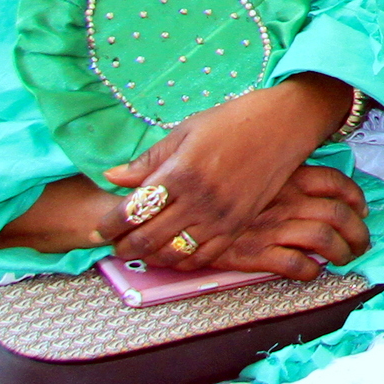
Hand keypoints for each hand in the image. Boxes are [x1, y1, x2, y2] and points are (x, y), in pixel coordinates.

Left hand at [103, 75, 345, 267]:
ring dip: (149, 257)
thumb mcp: (185, 131)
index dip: (109, 225)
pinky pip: (204, 257)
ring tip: (138, 251)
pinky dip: (182, 262)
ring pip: (173, 254)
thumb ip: (149, 160)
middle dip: (122, 246)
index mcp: (180, 172)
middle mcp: (199, 199)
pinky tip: (171, 255)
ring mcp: (220, 216)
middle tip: (113, 244)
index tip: (99, 229)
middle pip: (147, 238)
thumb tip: (113, 177)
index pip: (133, 211)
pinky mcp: (238, 225)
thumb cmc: (233, 121)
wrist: (284, 125)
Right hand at [198, 165, 372, 279]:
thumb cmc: (214, 183)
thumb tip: (307, 182)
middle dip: (357, 232)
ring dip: (341, 252)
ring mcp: (271, 227)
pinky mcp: (255, 253)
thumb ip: (278, 172)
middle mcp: (285, 201)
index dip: (355, 198)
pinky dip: (310, 271)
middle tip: (361, 243)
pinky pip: (295, 264)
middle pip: (338, 215)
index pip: (335, 183)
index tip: (361, 210)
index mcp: (286, 177)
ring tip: (344, 259)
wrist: (176, 207)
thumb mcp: (250, 168)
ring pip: (324, 239)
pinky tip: (313, 272)